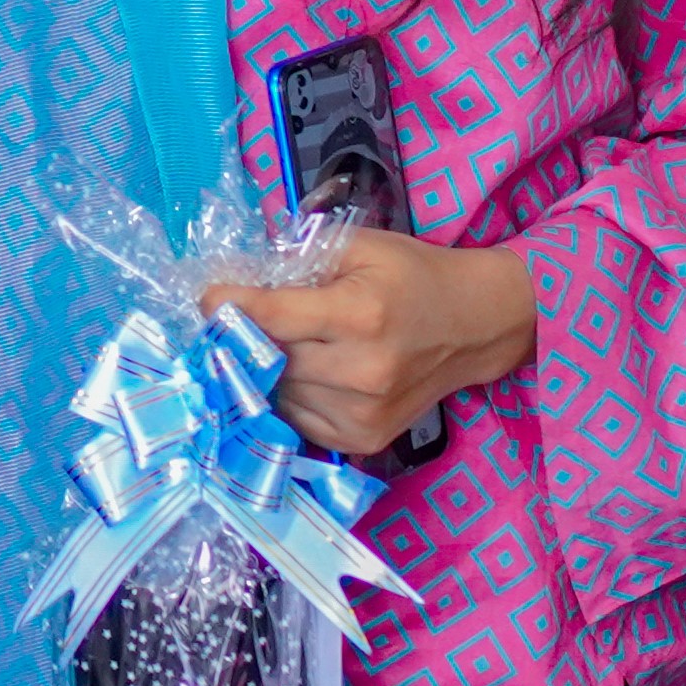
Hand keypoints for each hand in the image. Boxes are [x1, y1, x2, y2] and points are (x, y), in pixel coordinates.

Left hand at [205, 231, 537, 454]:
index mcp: (358, 316)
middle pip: (266, 357)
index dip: (226, 304)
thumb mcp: (359, 246)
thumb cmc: (412, 277)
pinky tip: (305, 372)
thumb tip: (235, 276)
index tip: (208, 296)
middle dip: (244, 335)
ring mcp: (362, 413)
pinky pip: (296, 420)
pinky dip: (289, 396)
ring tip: (281, 343)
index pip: (268, 317)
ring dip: (266, 369)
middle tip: (238, 317)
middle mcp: (361, 372)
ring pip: (276, 392)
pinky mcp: (363, 439)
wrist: (476, 325)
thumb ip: (295, 256)